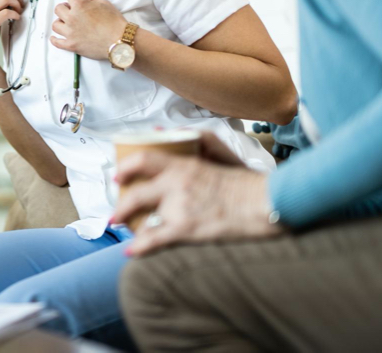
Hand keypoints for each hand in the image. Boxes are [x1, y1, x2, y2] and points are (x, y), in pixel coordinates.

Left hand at [50, 0, 127, 59]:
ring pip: (55, 24)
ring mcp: (70, 33)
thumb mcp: (104, 4)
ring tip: (66, 22)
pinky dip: (54, 40)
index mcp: (80, 6)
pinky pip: (57, 42)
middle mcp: (72, 18)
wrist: (119, 40)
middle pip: (59, 9)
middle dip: (65, 7)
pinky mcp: (71, 45)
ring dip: (60, 22)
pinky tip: (54, 37)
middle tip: (71, 9)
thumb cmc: (114, 23)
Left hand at [113, 143, 278, 256]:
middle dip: (121, 206)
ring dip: (130, 227)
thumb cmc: (247, 180)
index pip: (144, 159)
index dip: (126, 168)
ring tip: (124, 232)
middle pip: (137, 194)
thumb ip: (194, 139)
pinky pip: (156, 239)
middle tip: (115, 214)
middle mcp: (177, 183)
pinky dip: (140, 247)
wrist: (267, 203)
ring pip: (144, 218)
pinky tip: (131, 252)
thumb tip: (161, 129)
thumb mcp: (221, 152)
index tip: (118, 177)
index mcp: (185, 164)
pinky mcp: (188, 229)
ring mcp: (181, 207)